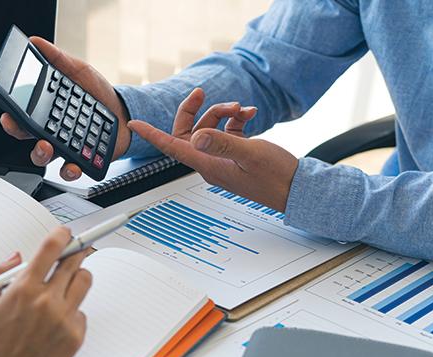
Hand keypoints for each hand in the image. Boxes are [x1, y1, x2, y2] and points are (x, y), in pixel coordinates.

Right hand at [0, 36, 130, 180]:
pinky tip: (73, 165)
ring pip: (43, 156)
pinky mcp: (81, 159)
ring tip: (46, 146)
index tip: (7, 114)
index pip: (22, 114)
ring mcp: (64, 146)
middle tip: (19, 127)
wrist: (126, 112)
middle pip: (26, 136)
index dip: (11, 116)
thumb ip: (58, 59)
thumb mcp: (79, 71)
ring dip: (40, 154)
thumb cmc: (99, 94)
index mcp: (46, 110)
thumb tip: (37, 42)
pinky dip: (70, 170)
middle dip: (19, 133)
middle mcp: (51, 130)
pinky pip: (70, 170)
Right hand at [0, 227, 91, 356]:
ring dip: (77, 278)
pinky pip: (82, 312)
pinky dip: (72, 311)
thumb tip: (14, 257)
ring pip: (85, 282)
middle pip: (75, 261)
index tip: (64, 232)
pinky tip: (56, 320)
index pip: (52, 248)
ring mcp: (64, 319)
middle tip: (69, 254)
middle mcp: (47, 301)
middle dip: (73, 254)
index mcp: (23, 289)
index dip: (62, 234)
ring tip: (63, 286)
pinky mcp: (75, 336)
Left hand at [128, 88, 297, 211]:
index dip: (151, 134)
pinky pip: (227, 130)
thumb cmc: (277, 177)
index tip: (134, 124)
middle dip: (194, 110)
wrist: (299, 188)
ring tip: (241, 108)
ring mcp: (223, 156)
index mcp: (207, 164)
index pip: (171, 147)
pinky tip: (250, 114)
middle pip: (187, 131)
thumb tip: (196, 138)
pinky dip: (236, 119)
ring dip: (222, 112)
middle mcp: (211, 160)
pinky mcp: (237, 153)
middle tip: (201, 92)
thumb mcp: (250, 155)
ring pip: (209, 127)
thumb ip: (223, 144)